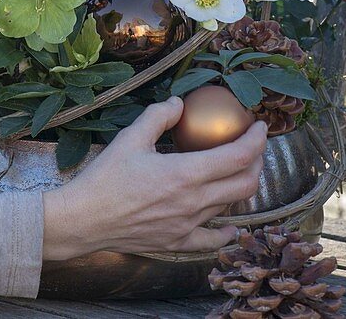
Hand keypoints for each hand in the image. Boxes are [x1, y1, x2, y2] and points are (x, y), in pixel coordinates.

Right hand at [42, 97, 266, 260]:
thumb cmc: (105, 178)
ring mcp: (188, 225)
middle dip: (257, 162)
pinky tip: (231, 225)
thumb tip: (179, 103)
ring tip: (236, 173)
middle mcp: (194, 202)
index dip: (256, 140)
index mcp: (185, 173)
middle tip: (252, 148)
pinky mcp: (178, 241)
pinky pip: (213, 239)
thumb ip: (159, 116)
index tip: (261, 128)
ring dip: (241, 187)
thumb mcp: (130, 138)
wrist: (84, 220)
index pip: (238, 157)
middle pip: (245, 183)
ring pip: (231, 207)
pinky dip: (227, 231)